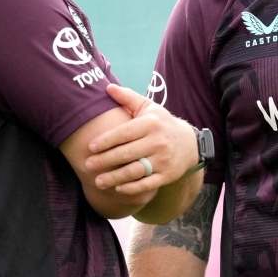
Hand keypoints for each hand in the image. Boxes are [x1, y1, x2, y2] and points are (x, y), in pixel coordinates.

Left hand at [85, 84, 199, 194]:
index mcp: (151, 123)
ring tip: (98, 181)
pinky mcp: (168, 175)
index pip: (124, 133)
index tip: (90, 147)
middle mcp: (158, 141)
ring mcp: (164, 159)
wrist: (189, 144)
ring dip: (114, 178)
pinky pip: (147, 184)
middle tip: (88, 165)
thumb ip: (128, 98)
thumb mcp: (148, 108)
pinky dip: (132, 188)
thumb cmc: (161, 124)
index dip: (106, 140)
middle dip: (105, 160)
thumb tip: (107, 88)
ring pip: (135, 171)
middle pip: (126, 153)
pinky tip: (117, 188)